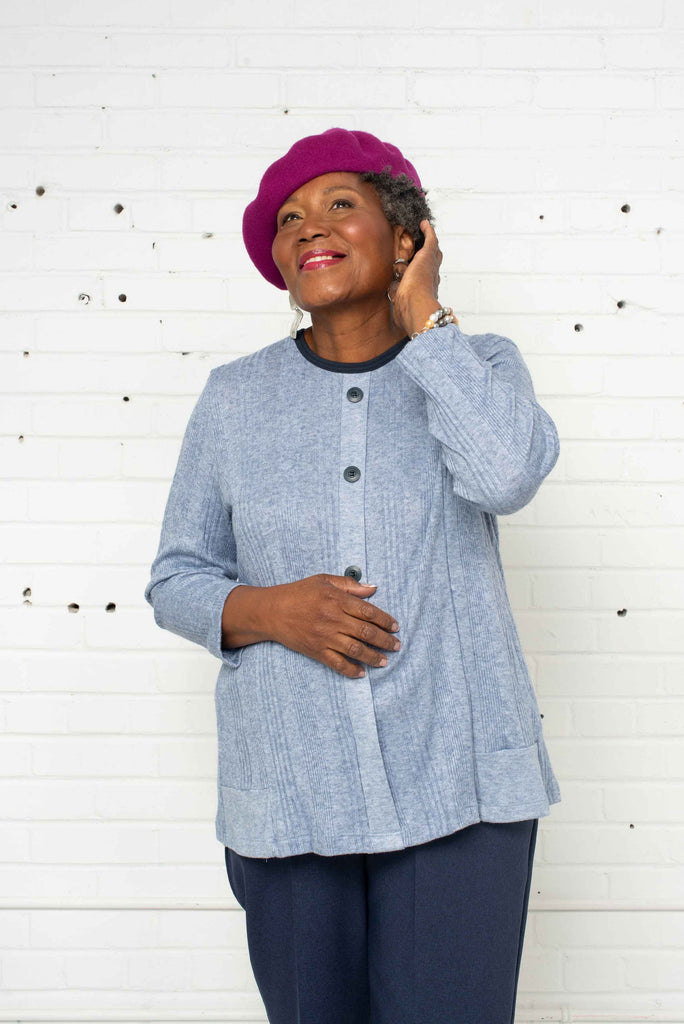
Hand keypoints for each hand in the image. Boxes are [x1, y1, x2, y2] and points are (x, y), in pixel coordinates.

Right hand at [268, 574, 400, 678]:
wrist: (272, 611)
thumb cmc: (298, 593)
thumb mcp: (323, 581)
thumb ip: (349, 585)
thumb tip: (373, 588)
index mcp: (336, 600)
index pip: (368, 611)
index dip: (385, 620)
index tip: (395, 627)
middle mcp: (333, 619)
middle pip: (366, 632)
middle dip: (385, 640)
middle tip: (396, 645)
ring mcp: (325, 637)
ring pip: (355, 650)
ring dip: (373, 657)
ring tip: (385, 661)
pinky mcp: (316, 651)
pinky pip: (337, 664)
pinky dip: (351, 670)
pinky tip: (361, 673)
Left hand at [388, 219, 442, 336]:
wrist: (415, 306)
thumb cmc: (408, 310)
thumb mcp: (399, 302)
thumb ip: (396, 295)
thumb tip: (391, 289)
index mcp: (426, 290)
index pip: (427, 278)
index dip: (424, 273)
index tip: (420, 269)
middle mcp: (433, 278)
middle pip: (434, 263)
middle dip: (432, 256)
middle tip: (427, 247)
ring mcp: (431, 266)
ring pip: (434, 251)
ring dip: (431, 242)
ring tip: (427, 234)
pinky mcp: (428, 255)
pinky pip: (430, 239)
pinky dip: (428, 231)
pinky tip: (424, 224)